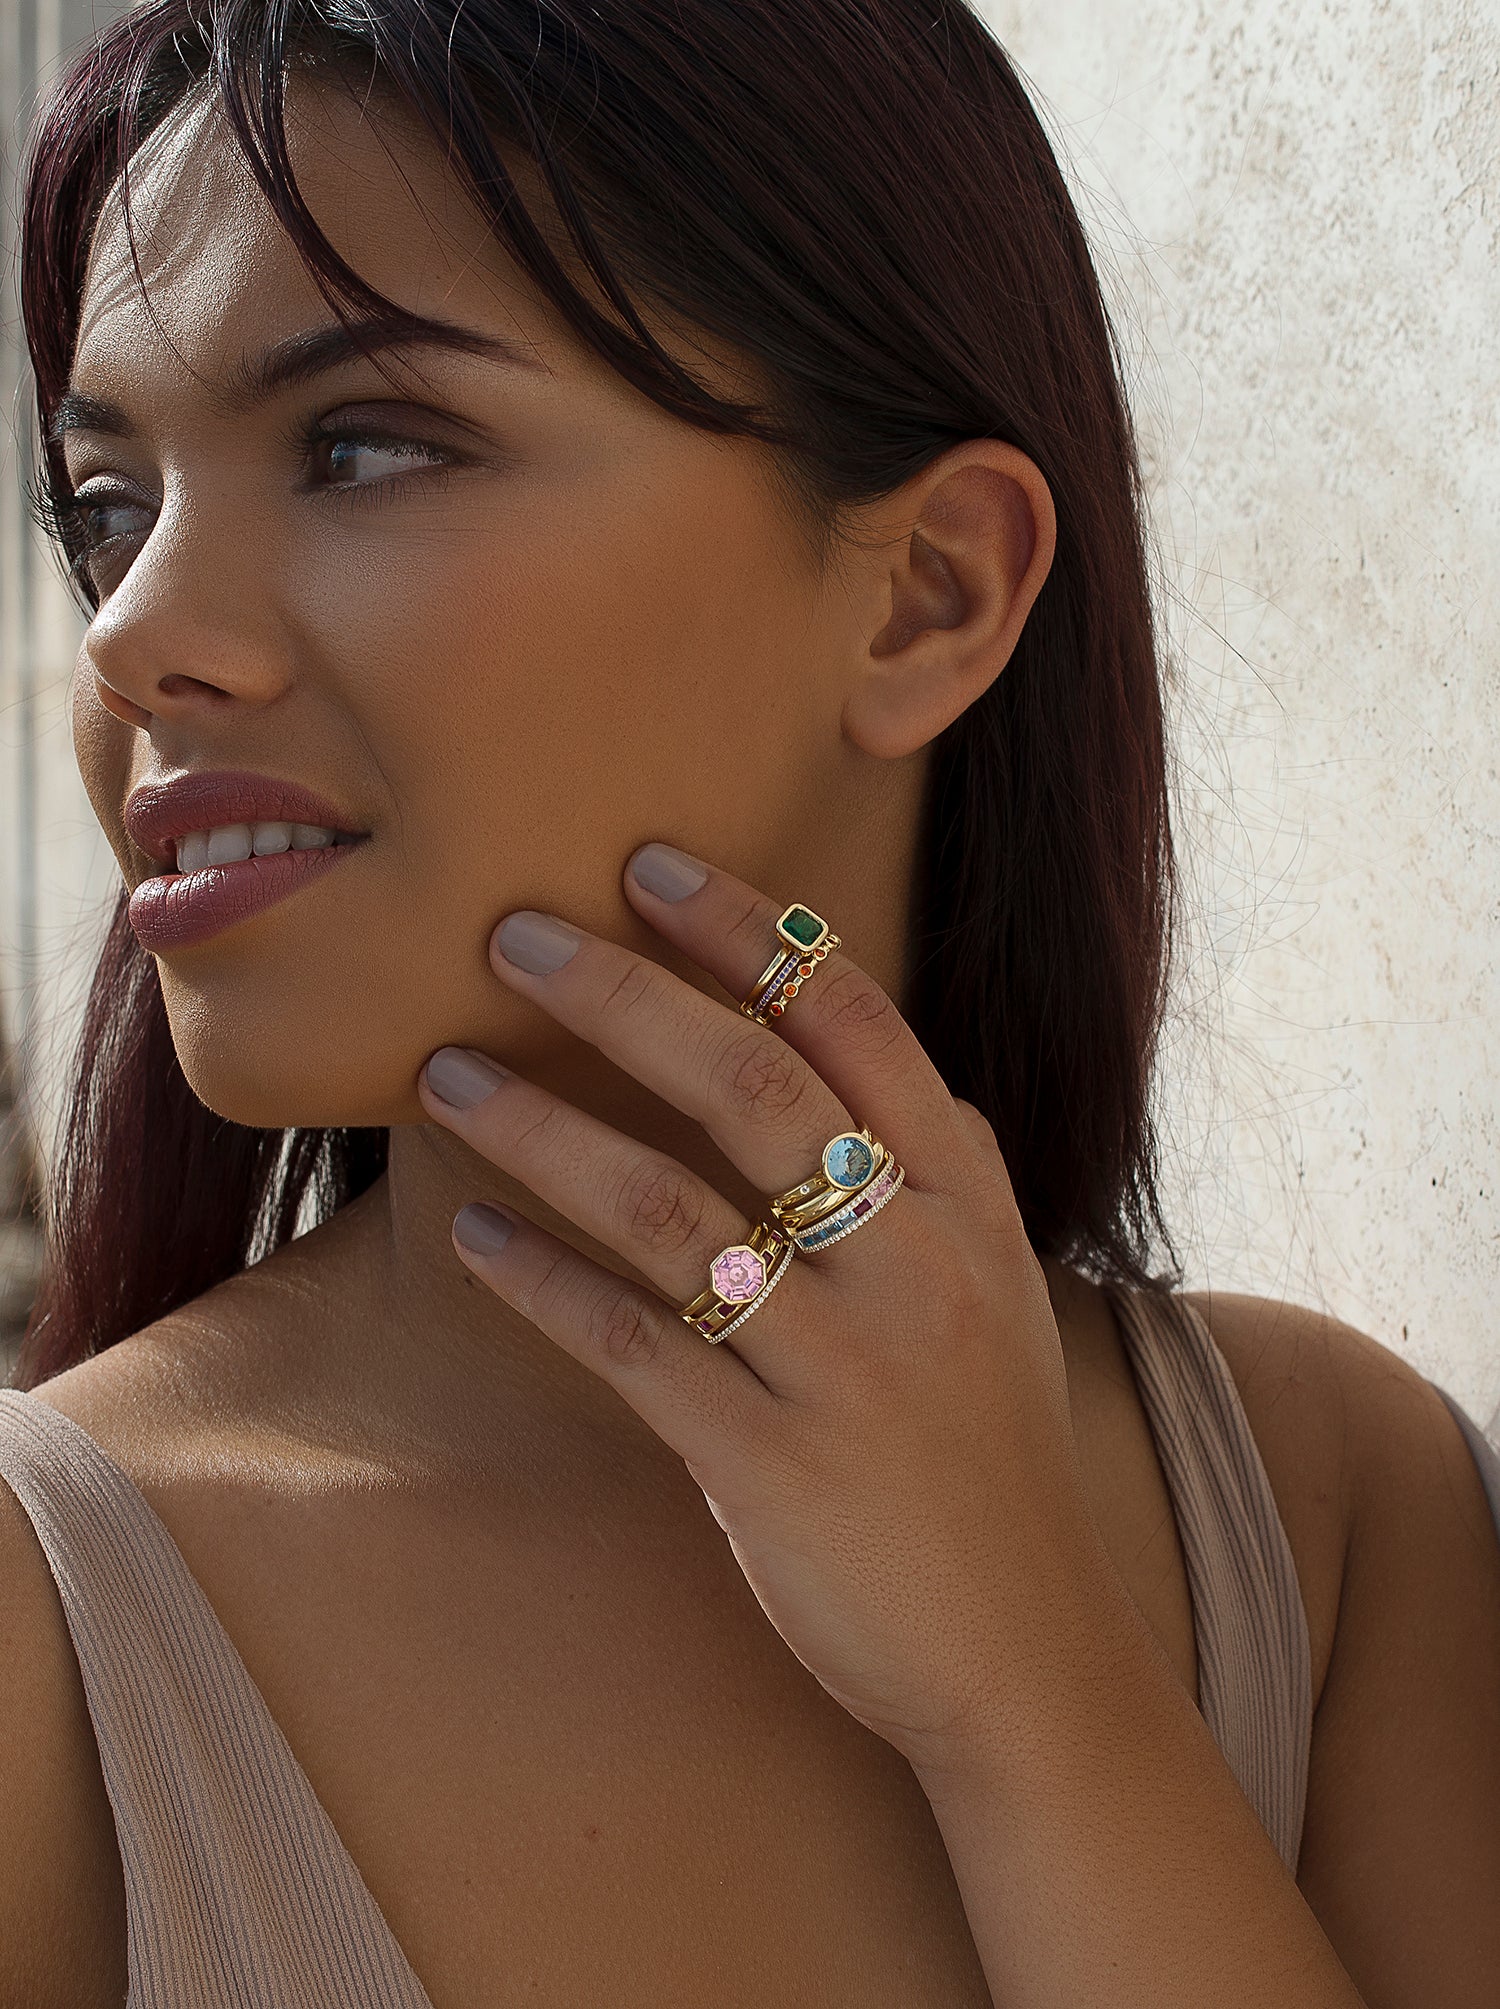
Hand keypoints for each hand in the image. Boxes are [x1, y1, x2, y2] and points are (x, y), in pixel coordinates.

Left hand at [416, 844, 1113, 1790]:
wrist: (1022, 1648)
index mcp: (966, 1203)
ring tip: (446, 1078)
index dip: (748, 933)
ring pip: (671, 1209)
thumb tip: (864, 1062)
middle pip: (754, 1086)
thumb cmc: (989, 1452)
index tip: (650, 863)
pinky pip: (635, 1349)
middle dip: (624, 995)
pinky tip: (476, 1238)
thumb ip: (937, 1172)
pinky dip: (544, 1283)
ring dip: (545, 1129)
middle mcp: (914, 1262)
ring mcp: (848, 1366)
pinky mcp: (774, 1466)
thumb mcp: (999, 1286)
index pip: (855, 1023)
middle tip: (515, 936)